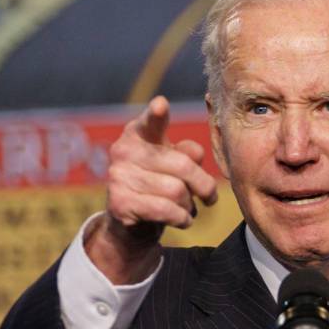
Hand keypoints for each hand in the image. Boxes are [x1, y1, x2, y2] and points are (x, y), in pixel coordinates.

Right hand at [86, 96, 218, 283]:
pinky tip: (182, 219)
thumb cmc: (160, 185)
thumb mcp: (175, 165)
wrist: (130, 224)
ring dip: (189, 205)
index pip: (151, 122)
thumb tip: (193, 154)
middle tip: (210, 197)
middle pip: (183, 166)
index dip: (156, 114)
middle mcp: (124, 150)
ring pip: (177, 191)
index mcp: (139, 133)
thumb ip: (187, 153)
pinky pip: (166, 210)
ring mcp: (118, 176)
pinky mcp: (119, 203)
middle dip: (204, 185)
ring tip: (185, 208)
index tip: (161, 104)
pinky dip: (182, 218)